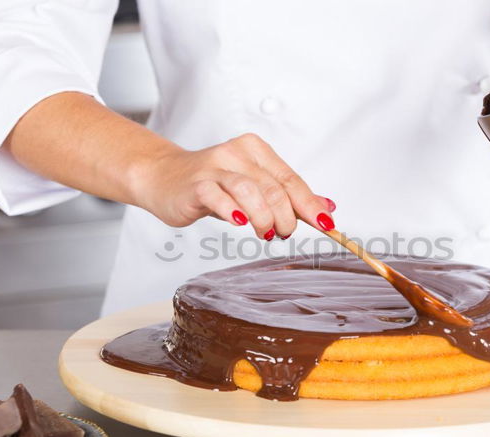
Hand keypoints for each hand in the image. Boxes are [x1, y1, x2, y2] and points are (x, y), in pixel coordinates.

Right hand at [133, 133, 335, 238]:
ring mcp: (215, 167)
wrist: (162, 177)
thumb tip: (327, 207)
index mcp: (255, 151)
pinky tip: (240, 221)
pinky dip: (232, 211)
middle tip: (285, 233)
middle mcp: (237, 153)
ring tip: (267, 232)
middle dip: (287, 217)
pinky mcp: (196, 185)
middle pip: (274, 188)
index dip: (310, 204)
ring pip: (250, 191)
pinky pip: (218, 197)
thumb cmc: (211, 184)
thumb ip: (288, 195)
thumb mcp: (254, 185)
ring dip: (264, 218)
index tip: (327, 224)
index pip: (290, 179)